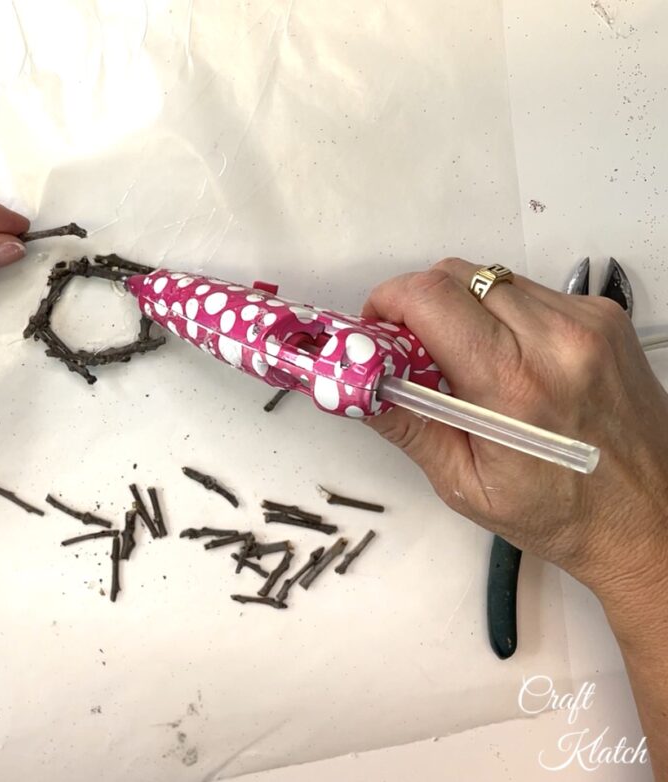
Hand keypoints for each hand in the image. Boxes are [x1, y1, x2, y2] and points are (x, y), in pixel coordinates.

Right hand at [362, 258, 667, 597]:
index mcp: (514, 385)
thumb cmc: (559, 515)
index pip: (431, 298)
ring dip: (460, 307)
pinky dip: (501, 314)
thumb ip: (405, 424)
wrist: (650, 520)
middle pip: (455, 274)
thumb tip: (352, 383)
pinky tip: (507, 358)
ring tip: (462, 359)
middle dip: (417, 303)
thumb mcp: (463, 483)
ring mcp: (586, 322)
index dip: (388, 302)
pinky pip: (528, 291)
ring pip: (490, 278)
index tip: (375, 330)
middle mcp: (556, 340)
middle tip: (409, 348)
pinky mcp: (604, 317)